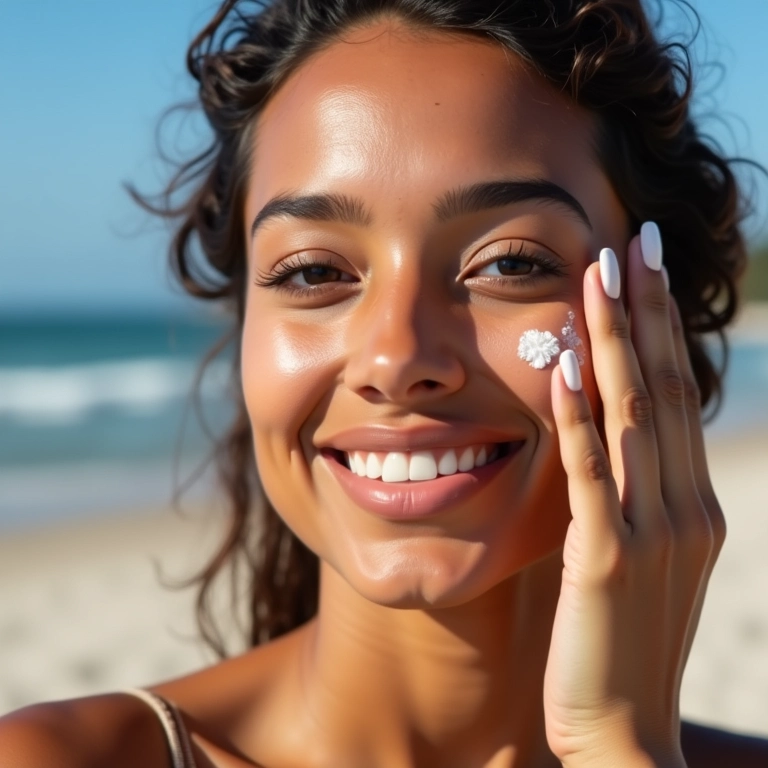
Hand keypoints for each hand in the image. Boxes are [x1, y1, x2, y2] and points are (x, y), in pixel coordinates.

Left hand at [543, 225, 725, 766]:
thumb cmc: (621, 640)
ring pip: (634, 415)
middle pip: (665, 387)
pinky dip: (579, 419)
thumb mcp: (641, 557)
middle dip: (646, 311)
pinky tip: (562, 369)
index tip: (646, 271)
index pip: (679, 395)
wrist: (625, 730)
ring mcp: (652, 533)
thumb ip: (630, 496)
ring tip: (601, 276)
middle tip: (633, 242)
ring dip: (613, 341)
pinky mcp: (603, 561)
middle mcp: (686, 507)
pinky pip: (591, 476)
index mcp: (695, 504)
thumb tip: (603, 431)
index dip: (661, 330)